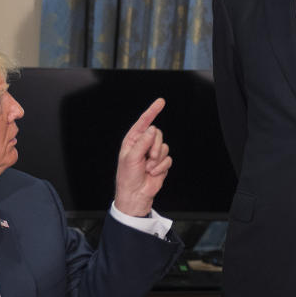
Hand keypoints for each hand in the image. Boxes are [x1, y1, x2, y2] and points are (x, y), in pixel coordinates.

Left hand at [113, 98, 172, 216]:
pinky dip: (161, 167)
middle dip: (155, 146)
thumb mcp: (131, 158)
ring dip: (157, 159)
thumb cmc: (127, 177)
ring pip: (164, 147)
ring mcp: (153, 154)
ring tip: (148, 168)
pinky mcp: (161, 163)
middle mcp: (143, 145)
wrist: (135, 195)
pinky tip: (153, 173)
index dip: (152, 111)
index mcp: (132, 141)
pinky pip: (168, 159)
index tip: (161, 102)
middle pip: (158, 134)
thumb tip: (153, 129)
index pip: (143, 122)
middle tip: (148, 158)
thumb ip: (143, 142)